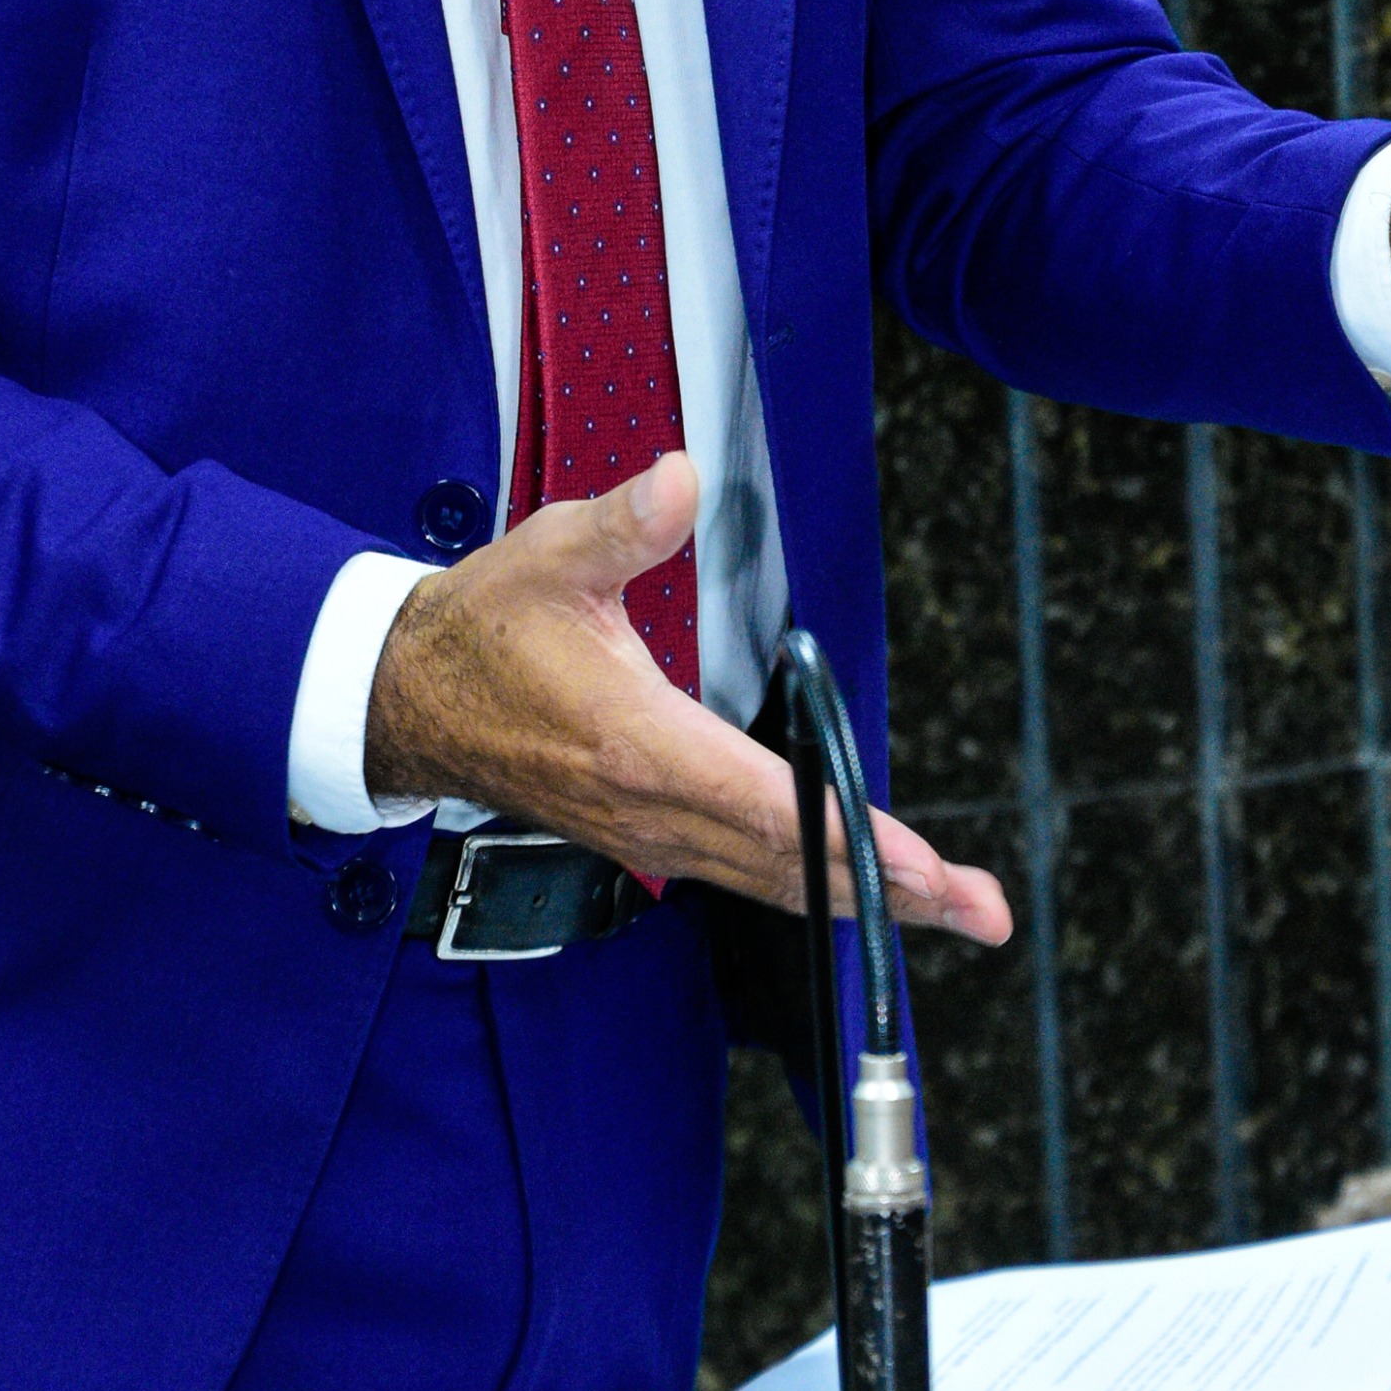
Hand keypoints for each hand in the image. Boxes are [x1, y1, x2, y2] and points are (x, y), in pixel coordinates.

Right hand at [364, 449, 1011, 945]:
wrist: (408, 696)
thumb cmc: (486, 624)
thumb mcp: (551, 555)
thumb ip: (625, 523)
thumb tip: (681, 480)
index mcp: (641, 746)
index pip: (772, 804)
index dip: (854, 837)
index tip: (929, 867)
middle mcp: (653, 810)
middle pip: (792, 866)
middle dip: (893, 892)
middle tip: (981, 911)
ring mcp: (648, 835)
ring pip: (774, 881)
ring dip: (862, 901)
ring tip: (949, 910)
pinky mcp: (643, 837)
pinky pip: (745, 875)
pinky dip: (809, 887)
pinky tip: (853, 890)